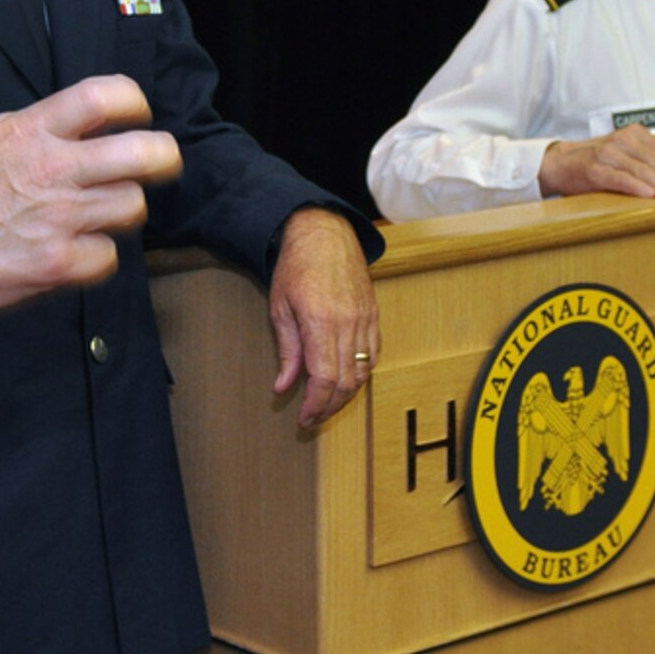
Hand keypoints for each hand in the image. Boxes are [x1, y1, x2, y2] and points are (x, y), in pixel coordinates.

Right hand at [0, 75, 180, 317]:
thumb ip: (20, 130)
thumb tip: (53, 126)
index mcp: (30, 133)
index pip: (102, 96)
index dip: (134, 100)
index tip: (137, 114)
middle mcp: (52, 170)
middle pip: (144, 154)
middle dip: (164, 157)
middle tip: (160, 164)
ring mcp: (59, 220)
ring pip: (133, 208)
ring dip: (124, 212)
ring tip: (102, 214)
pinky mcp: (56, 266)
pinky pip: (108, 259)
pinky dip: (97, 258)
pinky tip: (76, 254)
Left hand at [268, 207, 379, 428]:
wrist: (325, 234)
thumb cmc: (296, 267)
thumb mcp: (280, 308)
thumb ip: (287, 351)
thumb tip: (282, 387)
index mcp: (321, 322)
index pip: (324, 379)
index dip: (316, 406)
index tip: (305, 419)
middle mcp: (348, 324)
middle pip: (346, 382)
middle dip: (329, 407)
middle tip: (313, 418)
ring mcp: (366, 320)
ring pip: (363, 372)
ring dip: (346, 395)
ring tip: (327, 404)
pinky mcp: (375, 316)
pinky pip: (373, 355)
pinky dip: (361, 374)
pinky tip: (346, 381)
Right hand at [538, 125, 654, 199]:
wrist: (559, 163)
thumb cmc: (597, 162)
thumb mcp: (625, 154)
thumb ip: (647, 160)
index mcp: (633, 134)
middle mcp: (621, 140)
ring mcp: (607, 153)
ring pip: (641, 168)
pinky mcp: (594, 169)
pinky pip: (619, 177)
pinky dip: (635, 185)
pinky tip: (649, 193)